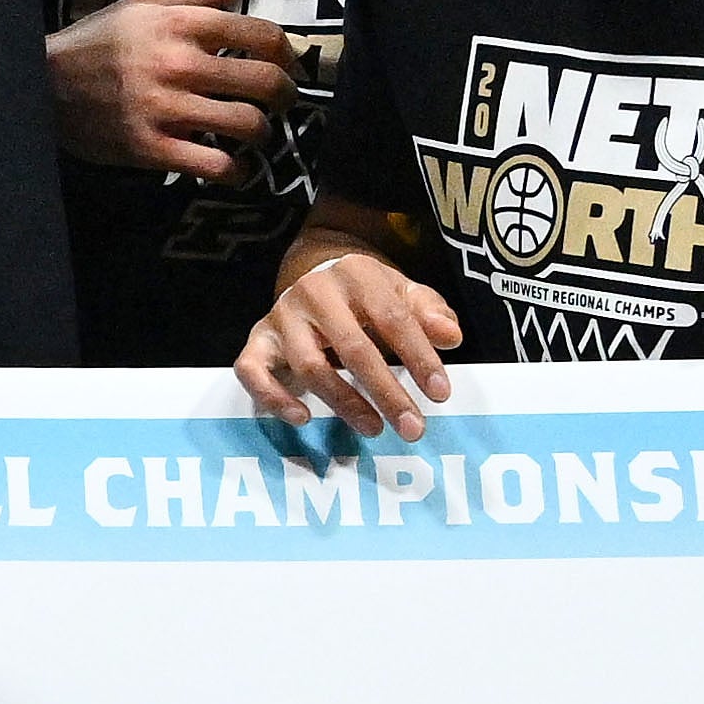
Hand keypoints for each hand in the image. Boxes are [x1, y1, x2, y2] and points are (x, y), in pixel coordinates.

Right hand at [48, 0, 291, 175]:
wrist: (39, 84)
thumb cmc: (98, 39)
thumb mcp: (145, 3)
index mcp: (180, 23)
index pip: (261, 34)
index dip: (287, 53)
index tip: (287, 64)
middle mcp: (178, 64)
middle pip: (265, 82)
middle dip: (286, 95)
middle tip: (282, 101)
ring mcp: (165, 109)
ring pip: (247, 126)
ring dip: (264, 134)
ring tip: (257, 133)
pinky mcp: (152, 148)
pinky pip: (214, 166)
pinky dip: (236, 173)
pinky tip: (236, 169)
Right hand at [235, 247, 457, 439]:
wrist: (313, 274)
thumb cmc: (366, 295)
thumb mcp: (402, 294)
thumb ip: (429, 313)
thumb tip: (451, 337)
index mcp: (357, 275)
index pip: (393, 319)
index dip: (419, 357)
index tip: (440, 394)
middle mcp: (315, 292)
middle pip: (353, 347)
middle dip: (386, 391)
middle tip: (412, 428)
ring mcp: (282, 316)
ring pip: (310, 366)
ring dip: (343, 402)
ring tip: (374, 429)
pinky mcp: (257, 339)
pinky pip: (252, 371)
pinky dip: (274, 398)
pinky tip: (303, 418)